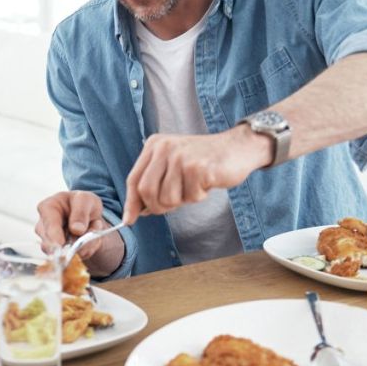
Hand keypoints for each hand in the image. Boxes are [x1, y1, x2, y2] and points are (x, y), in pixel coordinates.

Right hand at [35, 190, 123, 274]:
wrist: (89, 215)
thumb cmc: (83, 203)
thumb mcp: (87, 200)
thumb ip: (81, 212)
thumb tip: (76, 229)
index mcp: (48, 207)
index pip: (48, 223)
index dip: (54, 234)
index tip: (60, 243)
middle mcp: (43, 225)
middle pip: (49, 243)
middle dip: (69, 245)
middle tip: (85, 240)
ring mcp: (48, 241)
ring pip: (60, 253)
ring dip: (80, 247)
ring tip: (89, 233)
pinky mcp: (58, 253)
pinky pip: (71, 259)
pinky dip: (84, 252)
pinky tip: (87, 242)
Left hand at [122, 127, 271, 224]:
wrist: (237, 148)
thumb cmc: (203, 161)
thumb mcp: (173, 166)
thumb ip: (154, 184)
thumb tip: (134, 213)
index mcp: (154, 145)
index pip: (134, 179)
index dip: (131, 203)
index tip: (128, 220)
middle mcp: (165, 147)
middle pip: (146, 191)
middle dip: (158, 206)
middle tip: (175, 204)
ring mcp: (181, 156)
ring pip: (168, 198)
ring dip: (183, 200)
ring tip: (194, 186)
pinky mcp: (198, 167)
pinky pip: (190, 197)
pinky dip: (199, 196)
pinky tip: (206, 183)